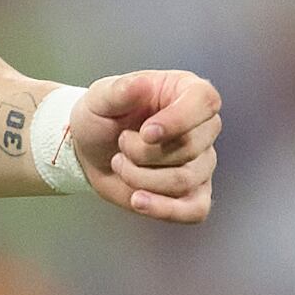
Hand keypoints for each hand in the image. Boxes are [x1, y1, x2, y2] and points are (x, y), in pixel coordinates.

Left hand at [71, 69, 218, 221]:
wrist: (90, 151)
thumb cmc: (101, 117)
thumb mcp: (100, 97)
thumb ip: (120, 90)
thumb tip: (141, 84)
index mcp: (186, 91)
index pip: (204, 101)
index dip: (178, 120)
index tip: (146, 132)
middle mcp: (202, 127)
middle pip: (191, 147)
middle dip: (143, 152)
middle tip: (121, 143)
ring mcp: (201, 163)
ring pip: (184, 180)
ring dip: (140, 177)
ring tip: (120, 164)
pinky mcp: (193, 194)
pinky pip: (195, 210)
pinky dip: (164, 209)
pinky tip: (138, 200)